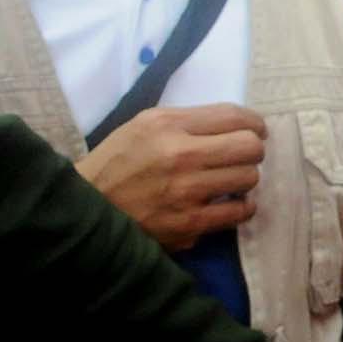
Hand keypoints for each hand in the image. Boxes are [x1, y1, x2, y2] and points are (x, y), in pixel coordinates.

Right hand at [77, 103, 264, 247]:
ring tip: (231, 180)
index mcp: (166, 125)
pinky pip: (238, 213)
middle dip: (253, 150)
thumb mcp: (144, 125)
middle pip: (250, 147)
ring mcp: (185, 193)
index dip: (254, 123)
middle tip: (242, 156)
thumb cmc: (117, 162)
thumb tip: (237, 125)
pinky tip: (229, 203)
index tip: (255, 130)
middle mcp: (179, 156)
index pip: (233, 116)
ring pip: (249, 179)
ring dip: (245, 179)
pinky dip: (241, 207)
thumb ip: (188, 121)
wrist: (86, 208)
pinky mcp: (188, 225)